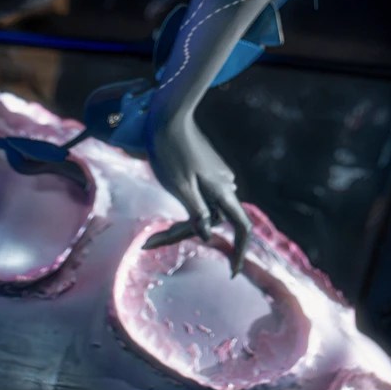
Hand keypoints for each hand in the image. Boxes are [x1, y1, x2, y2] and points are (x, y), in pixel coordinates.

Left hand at [143, 94, 249, 274]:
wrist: (168, 117)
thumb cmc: (170, 151)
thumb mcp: (180, 187)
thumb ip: (196, 213)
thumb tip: (208, 236)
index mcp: (221, 191)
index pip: (241, 227)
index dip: (239, 251)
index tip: (232, 272)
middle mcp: (224, 185)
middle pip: (213, 221)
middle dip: (185, 236)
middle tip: (149, 245)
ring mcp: (215, 177)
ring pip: (204, 211)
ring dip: (182, 225)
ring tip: (150, 238)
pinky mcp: (205, 171)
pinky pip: (200, 199)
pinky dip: (184, 212)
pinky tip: (163, 218)